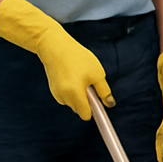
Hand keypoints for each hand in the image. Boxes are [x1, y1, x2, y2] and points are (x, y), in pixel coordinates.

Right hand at [0, 0, 112, 119]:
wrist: (54, 47)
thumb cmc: (78, 58)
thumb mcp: (97, 73)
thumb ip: (104, 91)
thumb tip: (109, 104)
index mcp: (74, 94)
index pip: (86, 115)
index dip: (95, 112)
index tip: (101, 109)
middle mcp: (63, 97)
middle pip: (80, 109)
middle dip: (87, 100)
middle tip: (90, 83)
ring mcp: (56, 94)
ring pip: (74, 102)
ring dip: (80, 94)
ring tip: (79, 76)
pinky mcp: (53, 90)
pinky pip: (67, 96)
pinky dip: (72, 90)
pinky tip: (71, 76)